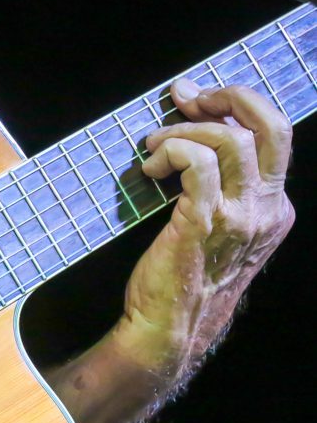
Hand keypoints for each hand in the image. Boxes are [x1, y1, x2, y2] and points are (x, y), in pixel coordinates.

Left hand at [117, 78, 294, 375]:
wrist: (169, 326)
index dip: (235, 105)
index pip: (273, 135)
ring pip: (230, 139)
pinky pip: (195, 163)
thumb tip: (194, 134)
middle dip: (229, 95)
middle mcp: (267, 209)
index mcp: (274, 207)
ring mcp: (239, 216)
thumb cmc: (184, 275)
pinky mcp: (204, 221)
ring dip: (183, 130)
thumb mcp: (218, 229)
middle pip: (273, 125)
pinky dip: (168, 151)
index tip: (194, 101)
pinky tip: (148, 168)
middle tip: (186, 98)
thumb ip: (220, 188)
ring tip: (153, 146)